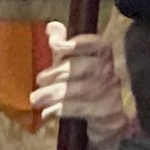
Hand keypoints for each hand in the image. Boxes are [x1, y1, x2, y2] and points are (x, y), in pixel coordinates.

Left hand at [30, 20, 135, 149]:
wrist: (103, 122)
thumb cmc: (83, 85)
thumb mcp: (71, 64)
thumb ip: (62, 46)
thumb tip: (52, 27)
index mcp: (104, 54)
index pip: (95, 44)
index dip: (75, 43)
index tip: (55, 46)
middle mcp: (112, 71)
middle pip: (87, 67)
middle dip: (60, 72)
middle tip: (39, 80)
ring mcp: (113, 93)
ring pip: (84, 89)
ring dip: (56, 93)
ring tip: (36, 98)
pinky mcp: (109, 113)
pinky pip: (84, 109)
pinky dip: (63, 110)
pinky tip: (48, 112)